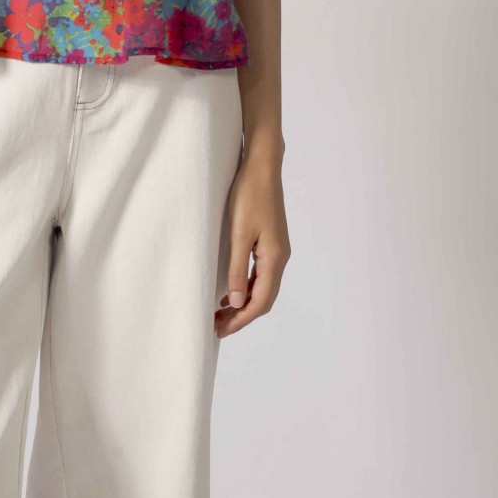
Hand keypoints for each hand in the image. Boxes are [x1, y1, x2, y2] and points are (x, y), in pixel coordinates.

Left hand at [214, 148, 290, 337]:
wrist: (262, 166)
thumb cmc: (249, 196)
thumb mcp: (239, 234)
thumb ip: (237, 270)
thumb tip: (237, 303)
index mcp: (275, 258)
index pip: (260, 301)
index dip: (241, 319)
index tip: (220, 330)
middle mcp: (280, 257)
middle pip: (264, 298)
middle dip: (242, 316)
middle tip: (217, 326)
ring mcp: (276, 249)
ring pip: (262, 287)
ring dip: (243, 303)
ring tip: (220, 313)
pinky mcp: (270, 241)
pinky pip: (260, 273)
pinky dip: (246, 287)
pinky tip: (230, 290)